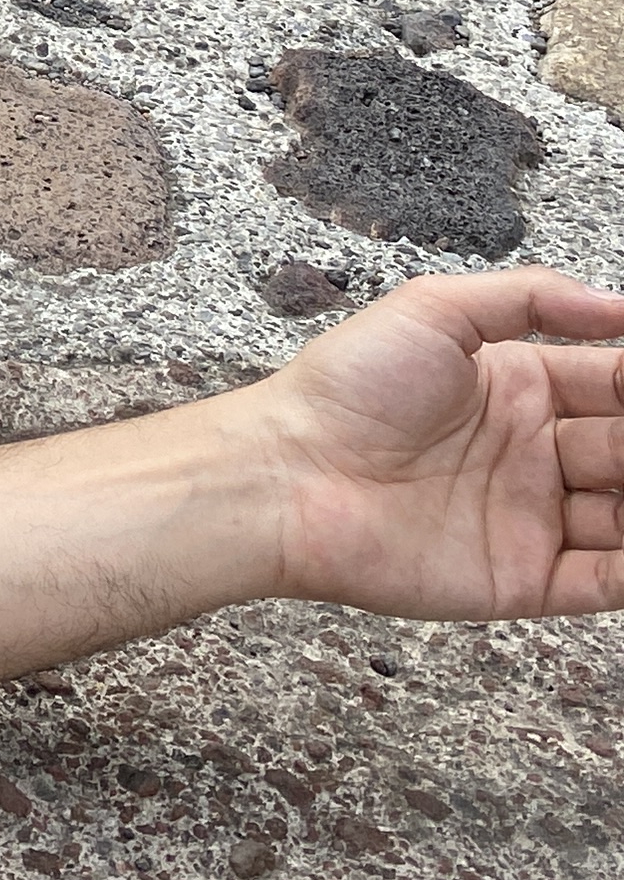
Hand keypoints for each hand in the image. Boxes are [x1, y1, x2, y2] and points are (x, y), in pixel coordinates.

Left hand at [263, 268, 623, 617]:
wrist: (289, 474)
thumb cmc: (346, 387)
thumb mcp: (433, 310)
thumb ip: (530, 298)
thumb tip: (619, 303)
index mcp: (520, 387)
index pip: (614, 382)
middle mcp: (534, 453)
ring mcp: (532, 518)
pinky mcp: (523, 579)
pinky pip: (605, 581)